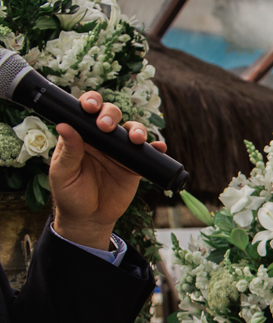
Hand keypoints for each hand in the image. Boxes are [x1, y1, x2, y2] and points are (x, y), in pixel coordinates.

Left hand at [49, 91, 165, 249]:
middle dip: (112, 115)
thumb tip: (64, 125)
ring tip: (137, 139)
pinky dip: (155, 148)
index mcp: (81, 137)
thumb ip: (68, 151)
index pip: (86, 113)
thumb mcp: (63, 173)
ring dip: (137, 129)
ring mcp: (119, 152)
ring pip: (131, 130)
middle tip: (107, 127)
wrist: (89, 219)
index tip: (89, 107)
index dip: (90, 103)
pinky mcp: (134, 166)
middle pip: (111, 115)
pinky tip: (158, 147)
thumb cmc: (70, 196)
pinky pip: (147, 153)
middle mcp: (101, 140)